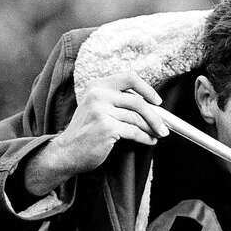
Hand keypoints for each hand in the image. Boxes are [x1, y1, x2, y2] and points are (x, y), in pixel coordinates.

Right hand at [25, 73, 167, 195]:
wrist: (66, 152)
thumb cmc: (85, 133)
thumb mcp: (96, 108)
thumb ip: (117, 102)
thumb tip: (151, 106)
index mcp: (97, 86)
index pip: (129, 77)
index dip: (147, 89)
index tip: (157, 101)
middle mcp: (98, 94)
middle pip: (138, 101)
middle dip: (155, 115)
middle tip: (165, 127)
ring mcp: (101, 110)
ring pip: (137, 118)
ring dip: (152, 128)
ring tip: (158, 135)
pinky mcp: (106, 127)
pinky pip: (134, 131)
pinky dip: (145, 138)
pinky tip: (150, 141)